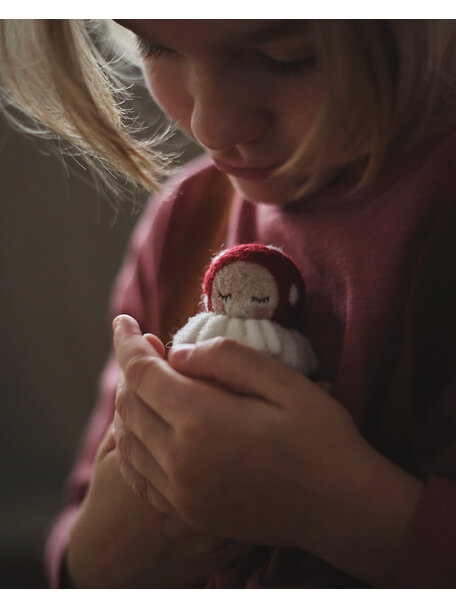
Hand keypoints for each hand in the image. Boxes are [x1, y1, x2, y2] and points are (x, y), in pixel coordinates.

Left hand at [113, 314, 422, 586]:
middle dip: (129, 369)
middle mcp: (181, 462)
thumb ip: (226, 358)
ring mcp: (182, 493)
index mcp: (203, 422)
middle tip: (145, 347)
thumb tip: (178, 356)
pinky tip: (146, 429)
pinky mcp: (189, 511)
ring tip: (146, 382)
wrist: (342, 507)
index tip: (123, 320)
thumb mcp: (284, 381)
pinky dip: (132, 445)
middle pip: (129, 405)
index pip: (141, 373)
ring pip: (128, 441)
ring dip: (127, 406)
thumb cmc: (321, 437)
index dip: (127, 342)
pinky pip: (139, 475)